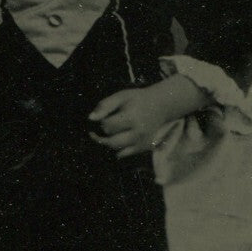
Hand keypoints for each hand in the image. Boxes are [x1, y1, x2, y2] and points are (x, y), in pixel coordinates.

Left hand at [88, 80, 202, 159]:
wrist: (161, 105)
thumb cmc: (137, 99)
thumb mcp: (121, 96)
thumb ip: (105, 105)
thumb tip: (91, 118)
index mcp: (132, 117)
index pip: (108, 126)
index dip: (103, 121)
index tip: (107, 116)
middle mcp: (138, 132)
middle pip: (111, 141)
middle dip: (106, 133)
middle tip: (109, 125)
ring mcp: (142, 142)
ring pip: (117, 149)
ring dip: (110, 141)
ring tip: (113, 132)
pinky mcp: (144, 148)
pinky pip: (124, 153)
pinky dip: (118, 148)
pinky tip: (121, 137)